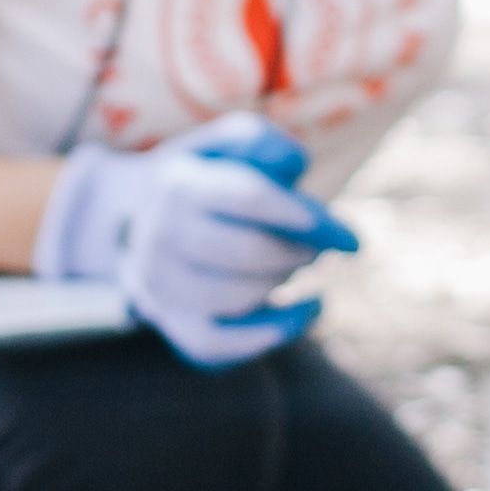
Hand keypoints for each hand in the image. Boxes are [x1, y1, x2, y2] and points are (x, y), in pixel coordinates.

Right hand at [35, 111, 354, 368]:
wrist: (140, 221)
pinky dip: (275, 332)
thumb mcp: (227, 144)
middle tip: (316, 247)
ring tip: (294, 263)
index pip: (252, 198)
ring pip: (241, 298)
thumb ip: (263, 143)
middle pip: (250, 252)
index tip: (349, 238)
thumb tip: (297, 167)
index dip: (309, 218)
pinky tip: (308, 308)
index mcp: (177, 184)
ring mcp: (160, 287)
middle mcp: (160, 236)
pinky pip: (224, 347)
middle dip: (300, 252)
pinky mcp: (173, 324)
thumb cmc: (208, 179)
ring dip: (283, 281)